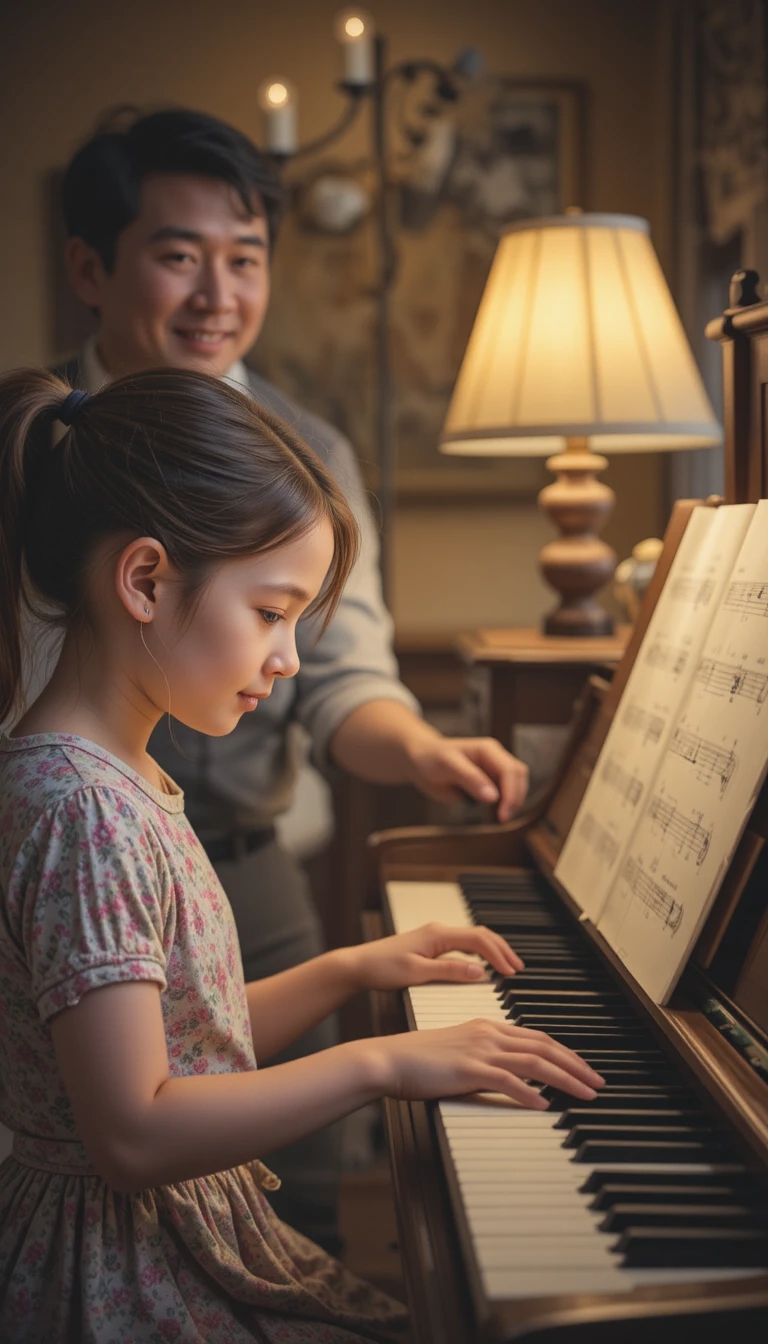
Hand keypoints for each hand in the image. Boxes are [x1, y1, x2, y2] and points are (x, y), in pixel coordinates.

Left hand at [351, 922, 524, 991]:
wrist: (357, 966)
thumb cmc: (382, 968)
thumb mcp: (417, 974)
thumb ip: (450, 972)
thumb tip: (481, 973)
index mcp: (438, 934)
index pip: (478, 940)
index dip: (498, 955)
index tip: (512, 972)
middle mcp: (438, 931)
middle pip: (480, 935)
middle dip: (501, 950)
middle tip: (518, 968)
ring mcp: (434, 937)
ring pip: (472, 939)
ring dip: (492, 950)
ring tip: (507, 966)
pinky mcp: (429, 945)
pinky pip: (462, 945)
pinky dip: (478, 953)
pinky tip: (483, 965)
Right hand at [372, 1019, 604, 1107]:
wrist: (388, 1058)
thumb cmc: (417, 1060)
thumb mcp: (458, 1054)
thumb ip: (485, 1062)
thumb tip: (511, 1081)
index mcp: (487, 1026)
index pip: (537, 1037)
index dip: (565, 1052)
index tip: (584, 1068)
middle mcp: (488, 1033)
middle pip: (544, 1047)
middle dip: (576, 1065)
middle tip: (598, 1082)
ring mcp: (480, 1050)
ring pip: (534, 1062)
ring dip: (566, 1079)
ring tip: (586, 1094)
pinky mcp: (469, 1069)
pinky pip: (508, 1081)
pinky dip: (530, 1093)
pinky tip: (545, 1105)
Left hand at [405, 733, 528, 822]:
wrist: (419, 761)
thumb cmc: (432, 757)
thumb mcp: (448, 765)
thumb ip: (471, 779)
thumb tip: (493, 797)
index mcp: (488, 749)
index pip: (511, 770)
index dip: (511, 793)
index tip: (502, 813)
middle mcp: (495, 759)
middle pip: (519, 777)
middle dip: (516, 798)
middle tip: (502, 819)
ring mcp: (493, 771)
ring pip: (516, 785)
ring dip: (513, 802)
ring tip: (500, 817)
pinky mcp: (489, 784)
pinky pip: (505, 794)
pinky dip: (505, 805)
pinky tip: (495, 814)